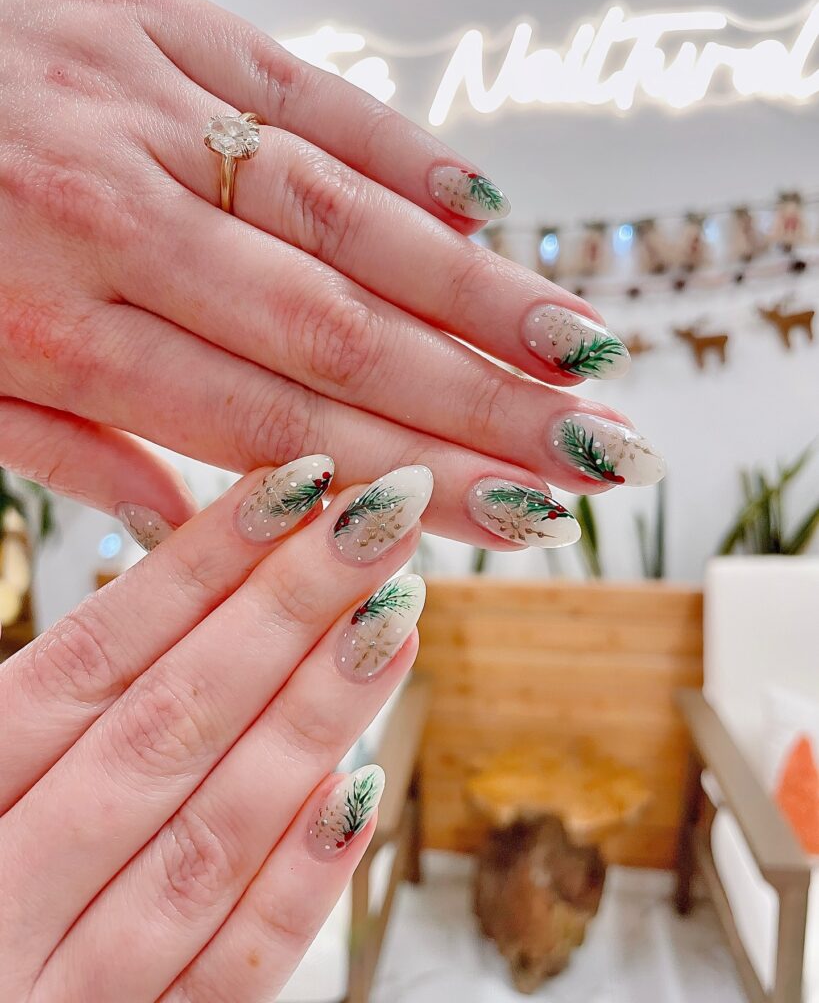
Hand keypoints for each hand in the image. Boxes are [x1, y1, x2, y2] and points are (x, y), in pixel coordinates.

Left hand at [0, 0, 663, 551]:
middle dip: (484, 402)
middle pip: (340, 333)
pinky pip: (311, 96)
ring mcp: (150, 110)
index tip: (514, 513)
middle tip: (593, 448)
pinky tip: (490, 217)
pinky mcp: (169, 23)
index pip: (280, 427)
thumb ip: (73, 456)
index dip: (412, 476)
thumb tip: (193, 533)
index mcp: (60, 327)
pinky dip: (406, 157)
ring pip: (347, 221)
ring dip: (479, 292)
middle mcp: (117, 219)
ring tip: (581, 353)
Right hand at [0, 456, 430, 1000]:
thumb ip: (49, 709)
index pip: (88, 661)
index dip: (197, 569)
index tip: (295, 488)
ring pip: (210, 836)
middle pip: (164, 726)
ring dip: (314, 718)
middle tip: (380, 521)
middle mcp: (1, 897)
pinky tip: (363, 789)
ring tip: (397, 618)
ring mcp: (65, 993)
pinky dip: (297, 881)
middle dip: (284, 612)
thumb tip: (177, 588)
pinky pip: (229, 975)